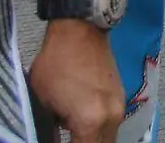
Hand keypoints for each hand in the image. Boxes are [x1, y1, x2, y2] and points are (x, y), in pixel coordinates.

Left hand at [30, 20, 123, 142]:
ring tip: (77, 134)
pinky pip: (113, 124)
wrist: (80, 32)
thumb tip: (57, 138)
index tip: (60, 142)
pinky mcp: (121, 97)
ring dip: (94, 140)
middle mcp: (111, 118)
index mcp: (89, 122)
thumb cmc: (56, 64)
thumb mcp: (44, 102)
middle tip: (71, 138)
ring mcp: (119, 107)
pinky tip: (87, 125)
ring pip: (110, 138)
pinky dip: (101, 130)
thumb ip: (53, 129)